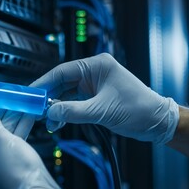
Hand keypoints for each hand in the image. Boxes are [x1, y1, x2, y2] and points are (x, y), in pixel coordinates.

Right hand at [31, 53, 178, 143]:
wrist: (157, 122)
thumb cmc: (140, 109)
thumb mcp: (102, 111)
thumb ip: (73, 111)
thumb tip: (51, 112)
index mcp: (97, 66)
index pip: (62, 72)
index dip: (44, 83)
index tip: (31, 95)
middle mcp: (94, 73)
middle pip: (61, 83)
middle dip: (49, 98)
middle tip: (36, 110)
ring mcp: (94, 85)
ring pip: (66, 94)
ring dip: (56, 108)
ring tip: (48, 121)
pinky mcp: (94, 97)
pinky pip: (73, 103)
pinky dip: (65, 112)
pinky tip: (58, 121)